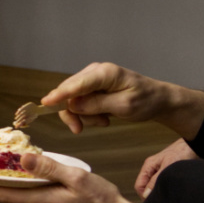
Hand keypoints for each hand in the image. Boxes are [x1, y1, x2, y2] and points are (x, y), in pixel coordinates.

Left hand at [0, 148, 147, 202]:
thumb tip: (22, 159)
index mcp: (45, 202)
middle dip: (7, 187)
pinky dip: (43, 196)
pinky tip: (52, 188)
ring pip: (34, 202)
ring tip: (25, 175)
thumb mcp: (76, 177)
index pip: (8, 196)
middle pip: (19, 198)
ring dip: (28, 190)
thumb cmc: (103, 201)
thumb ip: (48, 167)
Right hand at [38, 62, 203, 139]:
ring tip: (104, 122)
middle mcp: (95, 72)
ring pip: (73, 100)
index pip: (76, 84)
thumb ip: (97, 105)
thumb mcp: (125, 106)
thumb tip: (72, 105)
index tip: (45, 104)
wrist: (158, 100)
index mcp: (105, 73)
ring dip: (85, 115)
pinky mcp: (93, 87)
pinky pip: (81, 101)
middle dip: (74, 113)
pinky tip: (103, 117)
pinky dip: (89, 113)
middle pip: (69, 93)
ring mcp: (93, 79)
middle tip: (79, 130)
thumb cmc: (146, 101)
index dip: (59, 94)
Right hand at [136, 139, 196, 199]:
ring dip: (158, 191)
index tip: (153, 202)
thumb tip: (146, 194)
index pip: (139, 185)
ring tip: (167, 197)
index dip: (143, 195)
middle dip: (151, 194)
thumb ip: (155, 180)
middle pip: (145, 186)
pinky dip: (164, 188)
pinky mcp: (167, 172)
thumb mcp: (167, 168)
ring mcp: (159, 170)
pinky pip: (161, 183)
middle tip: (161, 201)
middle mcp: (152, 168)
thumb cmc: (181, 152)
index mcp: (148, 166)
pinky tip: (171, 191)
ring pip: (153, 185)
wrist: (193, 146)